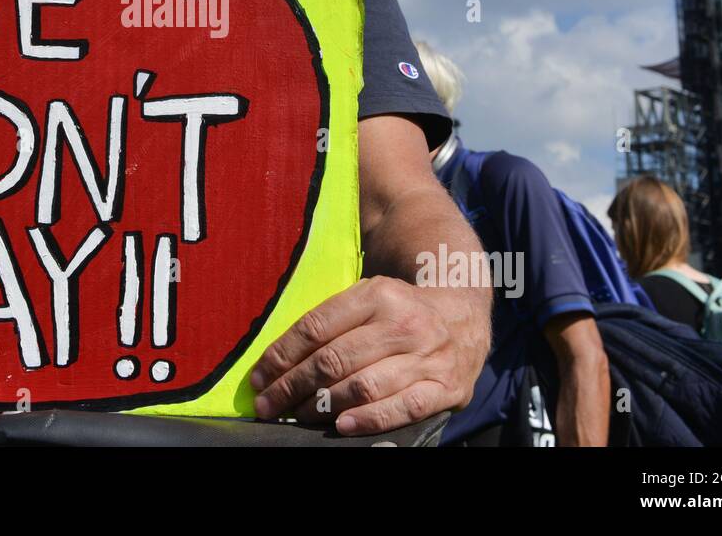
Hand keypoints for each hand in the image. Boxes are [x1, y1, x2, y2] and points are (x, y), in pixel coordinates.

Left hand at [249, 276, 486, 434]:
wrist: (463, 316)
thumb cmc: (400, 311)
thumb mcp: (368, 298)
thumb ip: (331, 322)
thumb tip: (277, 361)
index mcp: (377, 294)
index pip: (317, 327)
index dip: (281, 356)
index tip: (258, 378)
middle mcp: (403, 324)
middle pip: (335, 360)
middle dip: (292, 386)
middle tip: (267, 405)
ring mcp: (428, 357)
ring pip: (364, 386)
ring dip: (322, 406)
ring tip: (296, 415)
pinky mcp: (447, 387)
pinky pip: (403, 408)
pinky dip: (369, 420)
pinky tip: (340, 426)